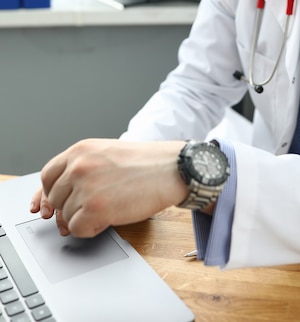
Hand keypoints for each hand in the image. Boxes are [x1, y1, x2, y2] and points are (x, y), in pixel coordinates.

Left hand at [30, 138, 187, 237]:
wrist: (171, 168)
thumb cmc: (145, 162)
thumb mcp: (106, 153)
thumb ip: (80, 169)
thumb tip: (56, 199)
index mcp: (80, 150)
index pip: (48, 176)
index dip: (48, 194)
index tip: (49, 205)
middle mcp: (79, 166)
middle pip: (55, 199)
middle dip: (69, 208)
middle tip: (89, 209)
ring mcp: (86, 187)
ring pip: (66, 216)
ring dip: (84, 218)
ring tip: (108, 208)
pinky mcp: (96, 209)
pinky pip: (78, 229)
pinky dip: (91, 230)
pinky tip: (108, 219)